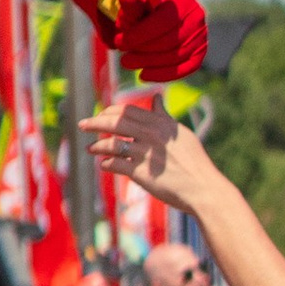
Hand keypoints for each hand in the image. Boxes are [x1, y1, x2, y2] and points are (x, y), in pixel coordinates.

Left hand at [92, 95, 216, 213]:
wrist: (202, 187)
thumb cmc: (194, 161)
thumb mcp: (180, 133)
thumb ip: (164, 116)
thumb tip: (156, 98)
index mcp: (159, 123)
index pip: (127, 111)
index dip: (109, 111)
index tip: (101, 115)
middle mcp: (150, 134)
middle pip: (114, 123)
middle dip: (94, 123)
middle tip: (82, 125)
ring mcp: (144, 153)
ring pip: (111, 144)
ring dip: (97, 146)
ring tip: (90, 149)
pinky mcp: (140, 173)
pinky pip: (115, 164)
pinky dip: (106, 163)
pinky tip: (103, 164)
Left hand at [107, 0, 206, 81]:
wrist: (161, 11)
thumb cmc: (146, 6)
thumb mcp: (138, 2)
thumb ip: (132, 4)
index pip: (163, 21)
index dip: (140, 35)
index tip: (119, 43)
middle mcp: (197, 15)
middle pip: (170, 41)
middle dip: (143, 53)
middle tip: (123, 59)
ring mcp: (201, 34)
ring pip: (176, 56)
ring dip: (149, 64)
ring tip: (129, 64)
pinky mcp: (201, 51)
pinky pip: (185, 68)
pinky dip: (164, 75)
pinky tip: (144, 75)